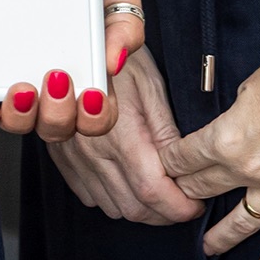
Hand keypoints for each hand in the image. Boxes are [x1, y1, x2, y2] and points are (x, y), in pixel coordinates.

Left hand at [0, 0, 142, 150]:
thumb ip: (126, 20)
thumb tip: (113, 62)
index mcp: (86, 66)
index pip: (94, 114)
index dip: (94, 119)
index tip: (92, 95)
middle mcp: (50, 79)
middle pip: (55, 127)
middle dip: (58, 118)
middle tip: (56, 80)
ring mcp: (14, 72)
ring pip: (16, 121)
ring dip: (21, 117)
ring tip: (22, 90)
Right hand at [48, 47, 198, 224]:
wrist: (77, 45)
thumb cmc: (120, 60)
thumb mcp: (152, 86)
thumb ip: (167, 132)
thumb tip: (186, 168)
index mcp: (119, 133)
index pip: (152, 190)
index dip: (179, 207)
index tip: (196, 204)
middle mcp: (92, 151)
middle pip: (134, 207)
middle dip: (165, 214)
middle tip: (185, 202)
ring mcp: (74, 157)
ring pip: (113, 206)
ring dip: (141, 209)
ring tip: (161, 194)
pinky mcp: (63, 159)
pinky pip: (92, 197)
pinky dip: (116, 199)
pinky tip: (130, 184)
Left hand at [164, 35, 259, 259]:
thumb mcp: (249, 85)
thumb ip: (236, 117)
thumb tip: (235, 128)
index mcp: (227, 139)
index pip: (184, 159)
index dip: (171, 162)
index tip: (167, 166)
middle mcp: (251, 169)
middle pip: (206, 189)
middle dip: (188, 193)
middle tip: (181, 199)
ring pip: (244, 222)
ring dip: (222, 237)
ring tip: (208, 248)